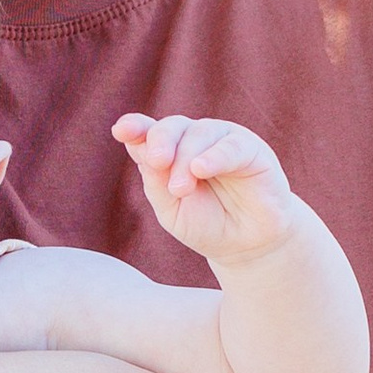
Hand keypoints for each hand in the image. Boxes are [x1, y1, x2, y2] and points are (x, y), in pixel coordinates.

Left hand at [113, 112, 295, 265]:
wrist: (246, 246)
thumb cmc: (206, 224)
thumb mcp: (172, 210)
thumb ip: (156, 181)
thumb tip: (142, 151)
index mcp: (170, 152)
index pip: (148, 132)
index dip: (135, 127)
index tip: (121, 131)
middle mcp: (195, 140)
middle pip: (171, 127)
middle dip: (160, 142)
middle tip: (156, 163)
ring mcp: (223, 141)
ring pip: (199, 133)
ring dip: (185, 159)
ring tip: (180, 189)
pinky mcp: (252, 150)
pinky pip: (232, 145)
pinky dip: (215, 155)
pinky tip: (201, 168)